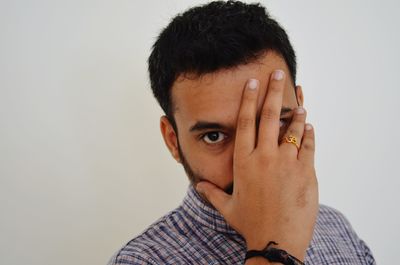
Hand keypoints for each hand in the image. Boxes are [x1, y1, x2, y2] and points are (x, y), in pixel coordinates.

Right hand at [196, 70, 317, 260]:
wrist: (277, 242)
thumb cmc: (251, 224)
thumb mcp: (228, 208)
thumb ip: (212, 193)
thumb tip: (198, 185)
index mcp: (244, 161)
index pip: (245, 122)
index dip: (249, 100)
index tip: (252, 83)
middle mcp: (265, 157)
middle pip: (269, 116)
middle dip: (273, 91)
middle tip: (278, 73)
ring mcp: (287, 163)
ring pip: (293, 129)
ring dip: (296, 113)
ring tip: (299, 101)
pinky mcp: (306, 172)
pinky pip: (309, 146)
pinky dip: (309, 134)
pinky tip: (309, 127)